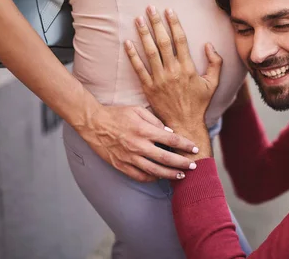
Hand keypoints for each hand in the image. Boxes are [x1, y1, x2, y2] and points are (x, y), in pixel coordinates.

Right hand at [78, 103, 199, 181]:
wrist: (93, 123)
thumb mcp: (138, 110)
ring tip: (181, 175)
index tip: (195, 148)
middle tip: (194, 166)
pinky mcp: (121, 165)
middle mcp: (138, 145)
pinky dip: (151, 178)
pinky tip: (160, 177)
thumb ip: (155, 121)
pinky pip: (139, 176)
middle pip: (166, 158)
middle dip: (182, 163)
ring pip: (154, 171)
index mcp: (144, 130)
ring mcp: (129, 157)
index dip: (185, 145)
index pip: (171, 140)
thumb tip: (170, 133)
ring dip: (170, 174)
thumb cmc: (117, 114)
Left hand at [124, 6, 222, 159]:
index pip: (180, 40)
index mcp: (188, 68)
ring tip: (138, 19)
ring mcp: (159, 79)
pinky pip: (138, 68)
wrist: (184, 124)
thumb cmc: (199, 103)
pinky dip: (132, 55)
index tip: (169, 10)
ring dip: (143, 34)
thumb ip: (215, 62)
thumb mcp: (213, 83)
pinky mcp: (148, 87)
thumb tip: (209, 44)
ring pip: (150, 52)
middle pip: (163, 41)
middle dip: (156, 23)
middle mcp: (173, 71)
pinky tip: (127, 42)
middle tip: (150, 8)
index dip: (174, 23)